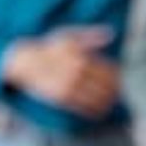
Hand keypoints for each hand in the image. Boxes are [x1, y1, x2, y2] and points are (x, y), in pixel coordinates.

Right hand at [2, 30, 120, 116]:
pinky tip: (101, 111)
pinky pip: (83, 108)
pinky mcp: (61, 98)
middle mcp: (77, 73)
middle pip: (107, 87)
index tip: (121, 78)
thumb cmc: (49, 46)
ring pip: (97, 99)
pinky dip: (95, 111)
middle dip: (115, 91)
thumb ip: (90, 35)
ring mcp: (69, 86)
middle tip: (118, 91)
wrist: (24, 61)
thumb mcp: (68, 35)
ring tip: (111, 101)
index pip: (110, 71)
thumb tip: (111, 34)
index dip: (119, 76)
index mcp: (82, 57)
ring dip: (108, 102)